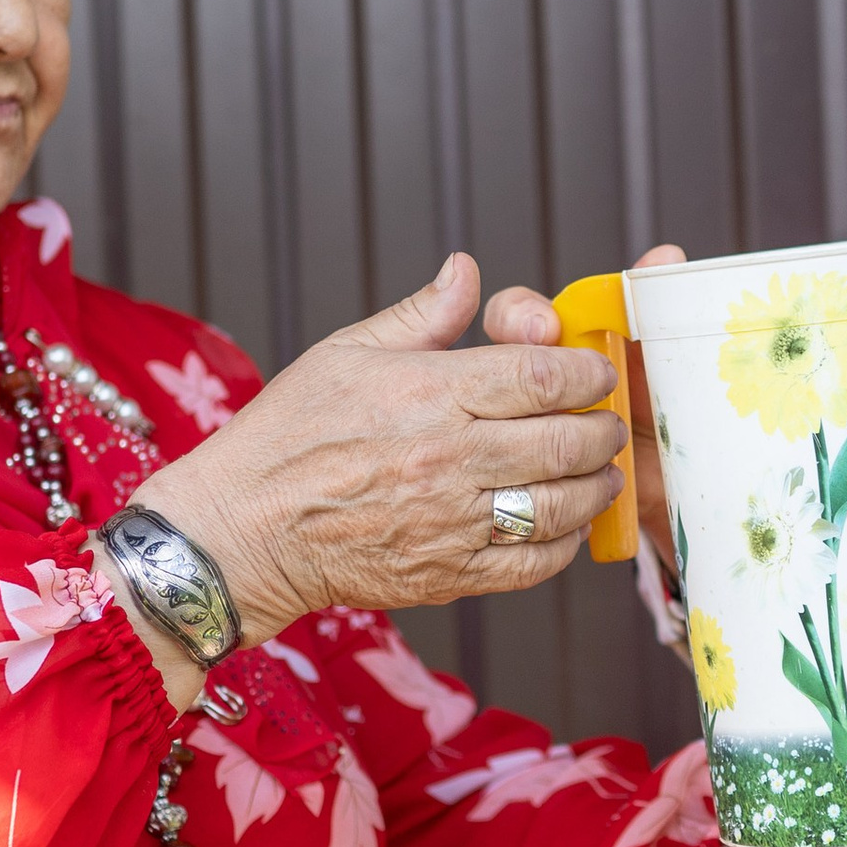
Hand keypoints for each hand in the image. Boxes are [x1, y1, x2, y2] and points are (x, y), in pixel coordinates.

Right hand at [133, 255, 625, 642]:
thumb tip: (467, 272)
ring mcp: (452, 521)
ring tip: (600, 472)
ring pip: (560, 504)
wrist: (241, 531)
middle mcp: (448, 457)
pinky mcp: (449, 575)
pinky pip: (533, 563)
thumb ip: (422, 315)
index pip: (543, 374)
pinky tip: (565, 525)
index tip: (593, 372)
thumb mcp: (345, 352)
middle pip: (565, 440)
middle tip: (606, 422)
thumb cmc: (286, 436)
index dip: (586, 371)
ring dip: (595, 486)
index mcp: (428, 393)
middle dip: (601, 428)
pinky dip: (564, 543)